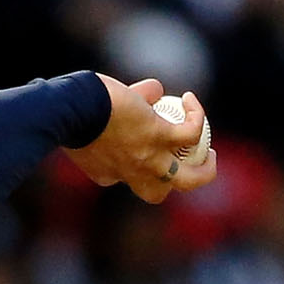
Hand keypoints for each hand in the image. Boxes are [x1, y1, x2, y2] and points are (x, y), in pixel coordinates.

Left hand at [62, 76, 217, 204]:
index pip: (128, 178)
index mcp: (109, 173)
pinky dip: (196, 115)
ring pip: (188, 179)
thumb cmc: (73, 111)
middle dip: (175, 185)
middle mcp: (131, 172)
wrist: (72, 110)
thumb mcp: (93, 116)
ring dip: (205, 169)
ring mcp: (148, 157)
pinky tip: (189, 100)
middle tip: (189, 166)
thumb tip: (151, 90)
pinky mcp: (159, 136)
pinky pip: (191, 132)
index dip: (134, 162)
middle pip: (159, 193)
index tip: (131, 142)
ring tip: (211, 152)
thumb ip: (118, 106)